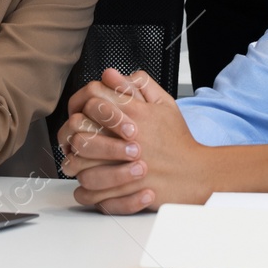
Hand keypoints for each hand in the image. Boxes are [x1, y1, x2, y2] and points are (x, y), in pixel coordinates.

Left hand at [58, 69, 206, 214]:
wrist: (195, 174)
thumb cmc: (178, 141)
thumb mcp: (165, 104)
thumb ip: (140, 85)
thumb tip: (111, 74)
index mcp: (133, 114)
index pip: (92, 98)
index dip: (82, 102)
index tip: (83, 109)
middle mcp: (125, 138)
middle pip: (78, 128)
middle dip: (72, 130)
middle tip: (74, 134)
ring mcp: (122, 167)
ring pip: (78, 162)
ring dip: (74, 160)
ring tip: (77, 159)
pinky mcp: (123, 192)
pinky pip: (89, 193)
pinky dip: (83, 190)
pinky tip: (85, 183)